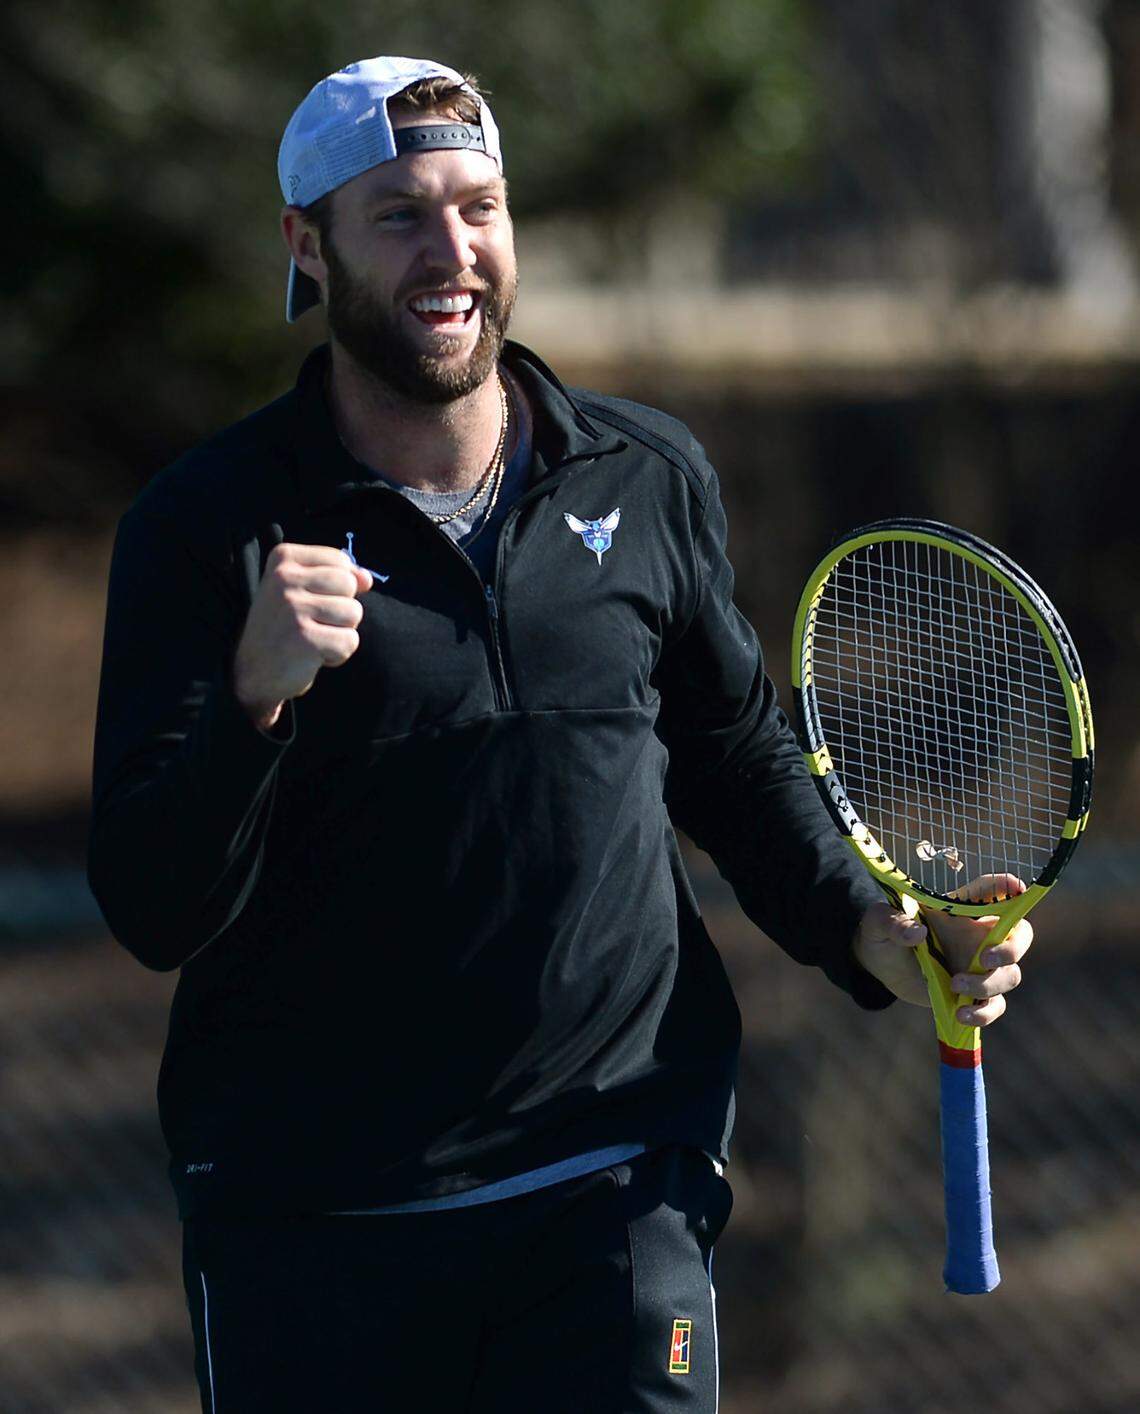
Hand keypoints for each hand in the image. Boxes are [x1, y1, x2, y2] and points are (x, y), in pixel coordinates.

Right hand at [232, 543, 371, 729]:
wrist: (252, 671)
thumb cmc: (283, 627)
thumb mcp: (303, 590)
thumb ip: (337, 576)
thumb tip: (367, 579)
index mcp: (283, 558)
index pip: (340, 561)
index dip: (337, 587)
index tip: (308, 601)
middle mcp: (284, 578)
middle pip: (349, 585)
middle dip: (341, 609)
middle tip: (311, 623)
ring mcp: (293, 608)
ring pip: (354, 613)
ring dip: (339, 632)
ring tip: (311, 638)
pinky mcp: (305, 638)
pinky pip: (349, 641)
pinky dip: (337, 654)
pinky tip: (312, 656)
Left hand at [853, 873, 1033, 1026]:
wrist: (881, 965)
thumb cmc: (886, 932)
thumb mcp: (880, 921)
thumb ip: (893, 922)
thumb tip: (915, 933)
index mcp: (962, 909)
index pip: (992, 890)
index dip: (1008, 887)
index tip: (1016, 887)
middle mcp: (979, 935)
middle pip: (1021, 936)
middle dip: (1012, 948)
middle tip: (985, 958)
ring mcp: (980, 966)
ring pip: (1010, 975)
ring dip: (988, 984)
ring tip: (955, 984)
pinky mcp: (975, 994)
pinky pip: (995, 1006)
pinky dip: (984, 1013)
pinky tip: (961, 1014)